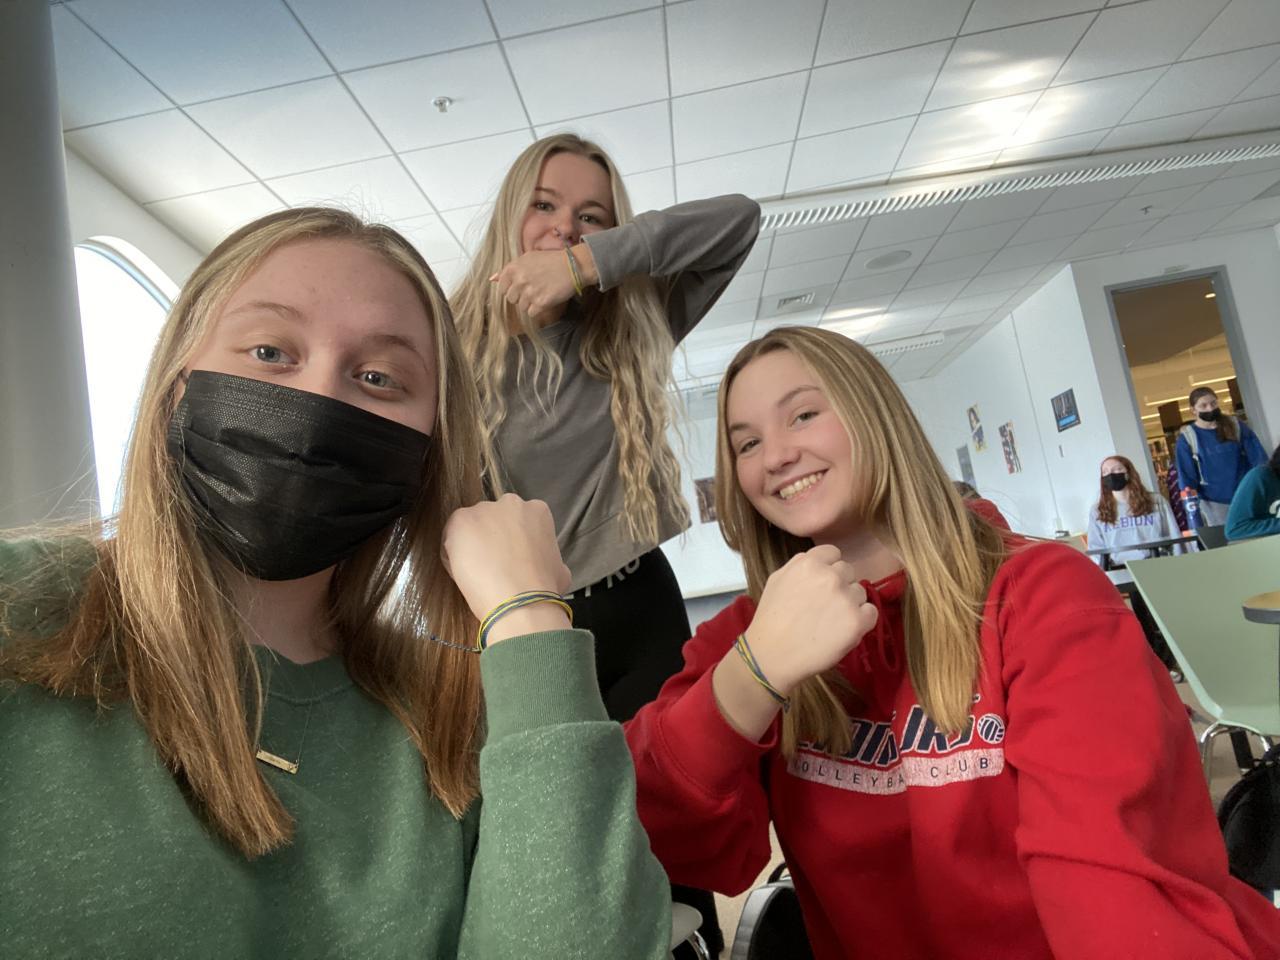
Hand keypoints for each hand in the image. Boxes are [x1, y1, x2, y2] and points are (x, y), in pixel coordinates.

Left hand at [442, 494, 571, 643]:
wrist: (520, 599)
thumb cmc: (544, 587)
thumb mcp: (559, 569)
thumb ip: (548, 558)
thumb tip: (545, 567)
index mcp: (537, 511)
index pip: (519, 522)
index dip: (513, 542)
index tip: (511, 560)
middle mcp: (511, 503)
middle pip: (494, 519)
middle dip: (492, 538)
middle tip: (493, 565)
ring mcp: (484, 509)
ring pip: (472, 527)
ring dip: (471, 545)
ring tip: (477, 574)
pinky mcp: (460, 520)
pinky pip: (452, 537)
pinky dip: (454, 555)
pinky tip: (465, 574)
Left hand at [490, 249, 578, 324]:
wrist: (572, 266)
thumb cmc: (550, 260)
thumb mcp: (527, 258)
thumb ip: (509, 269)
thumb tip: (492, 279)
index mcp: (513, 268)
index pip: (501, 288)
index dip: (511, 289)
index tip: (520, 287)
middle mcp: (519, 280)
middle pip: (511, 299)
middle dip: (520, 297)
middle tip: (533, 289)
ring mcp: (530, 292)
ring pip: (521, 307)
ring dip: (530, 303)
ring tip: (541, 292)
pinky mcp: (541, 303)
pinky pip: (531, 313)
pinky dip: (537, 309)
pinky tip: (545, 299)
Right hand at [745, 545, 878, 692]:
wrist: (772, 655)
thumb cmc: (770, 620)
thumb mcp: (777, 580)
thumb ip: (801, 566)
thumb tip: (822, 564)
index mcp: (809, 563)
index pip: (833, 553)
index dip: (829, 569)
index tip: (821, 585)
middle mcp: (830, 576)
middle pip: (848, 571)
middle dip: (839, 586)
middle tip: (824, 606)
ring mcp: (845, 598)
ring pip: (859, 592)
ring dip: (850, 604)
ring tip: (830, 622)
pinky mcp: (856, 621)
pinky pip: (871, 612)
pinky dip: (862, 621)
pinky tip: (843, 630)